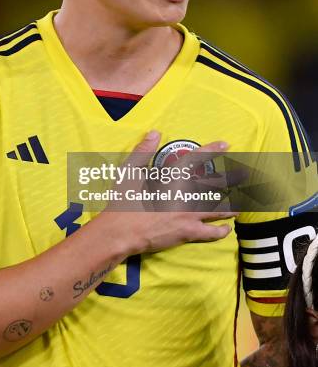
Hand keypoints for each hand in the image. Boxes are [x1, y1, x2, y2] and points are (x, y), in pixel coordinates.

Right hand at [101, 131, 237, 254]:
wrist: (121, 232)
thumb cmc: (123, 201)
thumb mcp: (129, 171)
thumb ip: (143, 151)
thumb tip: (155, 133)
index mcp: (172, 178)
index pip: (196, 159)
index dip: (212, 150)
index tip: (225, 144)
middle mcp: (185, 195)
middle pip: (215, 185)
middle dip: (231, 179)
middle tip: (245, 175)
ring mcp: (189, 215)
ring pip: (218, 209)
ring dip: (231, 205)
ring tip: (242, 203)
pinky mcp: (188, 232)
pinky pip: (211, 232)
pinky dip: (221, 230)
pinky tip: (227, 229)